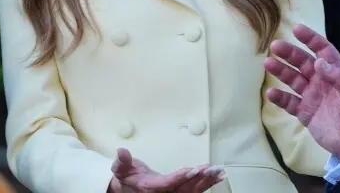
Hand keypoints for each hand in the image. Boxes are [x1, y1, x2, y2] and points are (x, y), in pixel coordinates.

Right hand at [109, 148, 224, 192]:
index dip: (180, 178)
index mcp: (150, 188)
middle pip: (184, 189)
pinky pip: (195, 191)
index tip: (193, 170)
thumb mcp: (120, 168)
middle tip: (212, 168)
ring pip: (192, 191)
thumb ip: (122, 161)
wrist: (128, 188)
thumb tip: (121, 151)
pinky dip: (207, 184)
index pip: (167, 184)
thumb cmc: (126, 176)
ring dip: (206, 182)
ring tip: (218, 172)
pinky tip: (218, 177)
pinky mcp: (179, 192)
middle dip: (199, 179)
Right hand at [264, 24, 339, 160]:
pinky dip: (280, 97)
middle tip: (275, 46)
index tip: (297, 29)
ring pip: (293, 79)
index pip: (323, 51)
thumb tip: (319, 61)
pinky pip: (289, 102)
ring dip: (281, 71)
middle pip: (303, 62)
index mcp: (335, 73)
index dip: (311, 39)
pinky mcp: (305, 112)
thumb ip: (338, 76)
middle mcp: (321, 82)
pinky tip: (271, 92)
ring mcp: (312, 96)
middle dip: (290, 53)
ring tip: (268, 63)